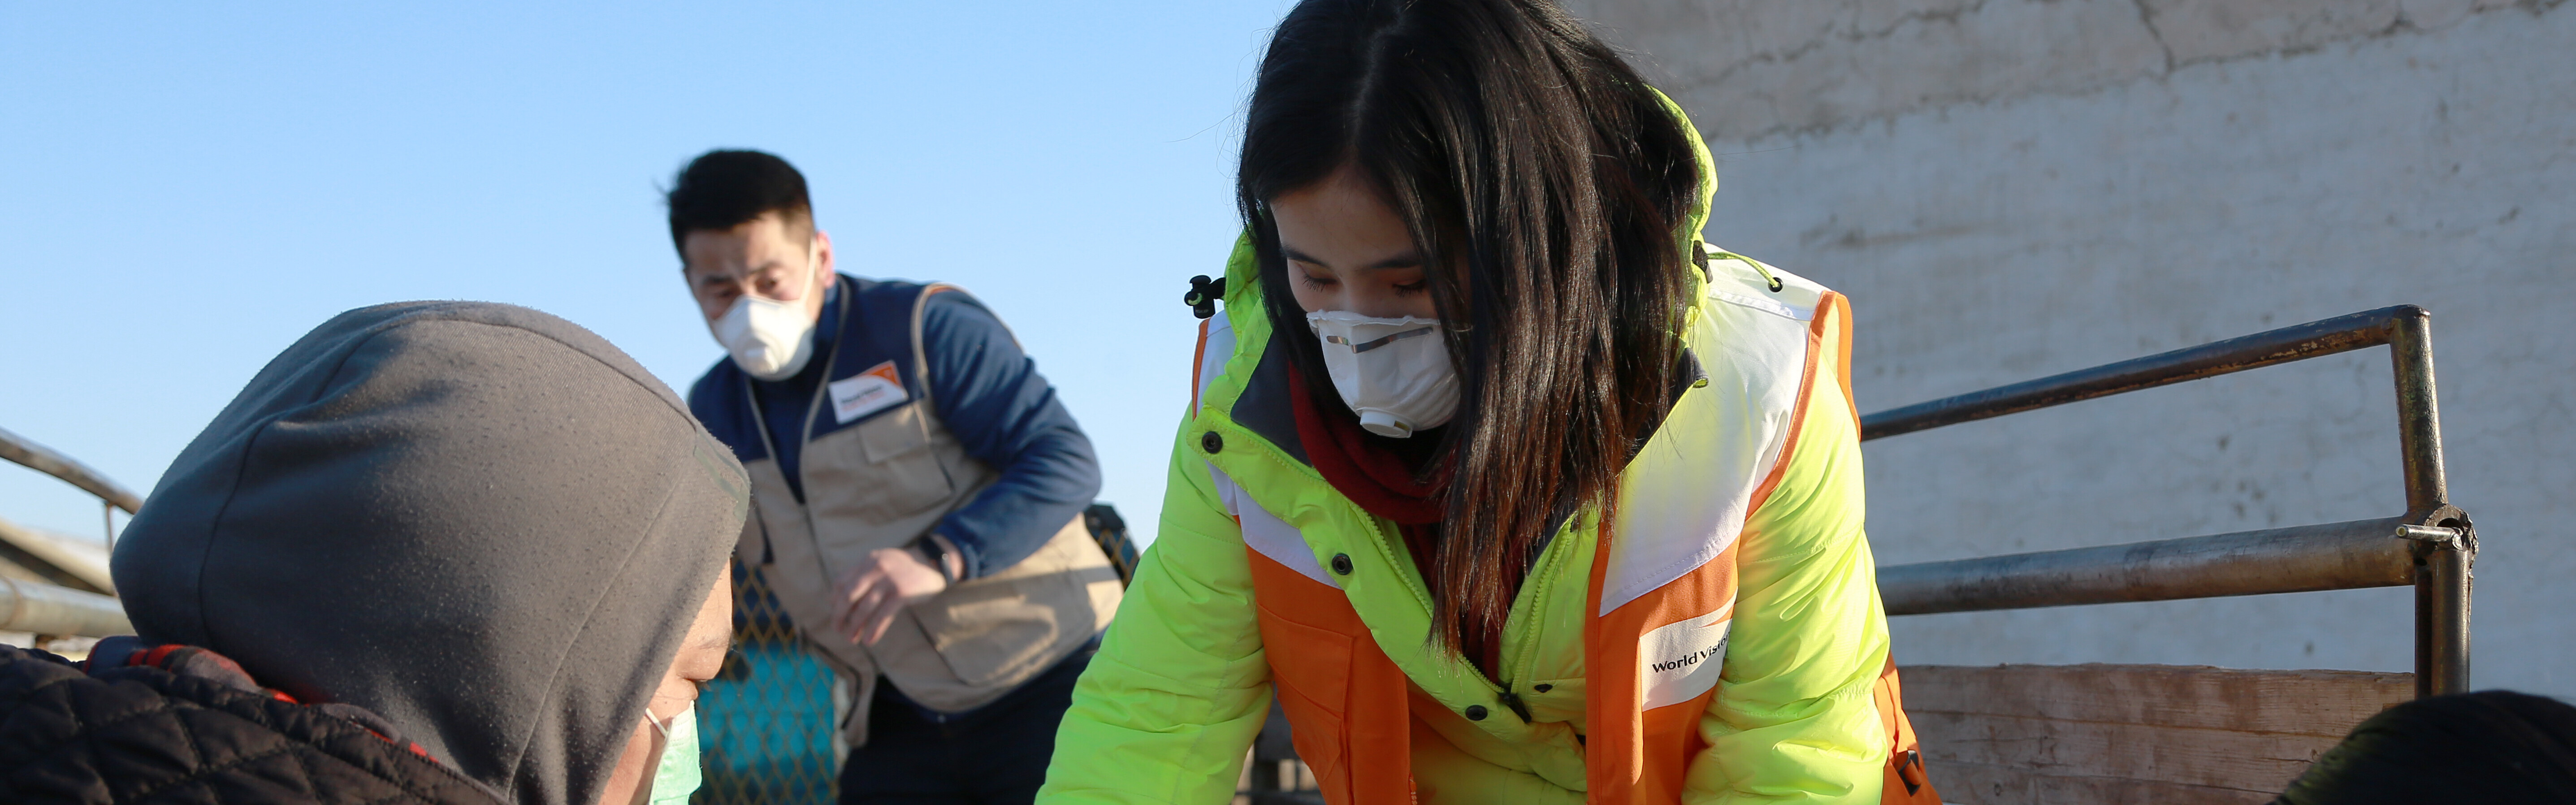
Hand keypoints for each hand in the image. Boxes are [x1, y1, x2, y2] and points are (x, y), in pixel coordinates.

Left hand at [831, 546, 951, 645]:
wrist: (933, 564)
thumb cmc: (904, 569)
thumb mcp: (882, 564)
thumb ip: (864, 576)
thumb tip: (842, 601)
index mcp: (868, 561)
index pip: (841, 581)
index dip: (834, 600)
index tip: (835, 614)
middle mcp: (876, 568)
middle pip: (848, 595)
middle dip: (839, 615)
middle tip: (838, 629)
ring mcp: (889, 580)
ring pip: (864, 608)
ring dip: (855, 626)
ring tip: (852, 639)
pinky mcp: (902, 593)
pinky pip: (883, 615)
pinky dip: (874, 630)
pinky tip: (869, 640)